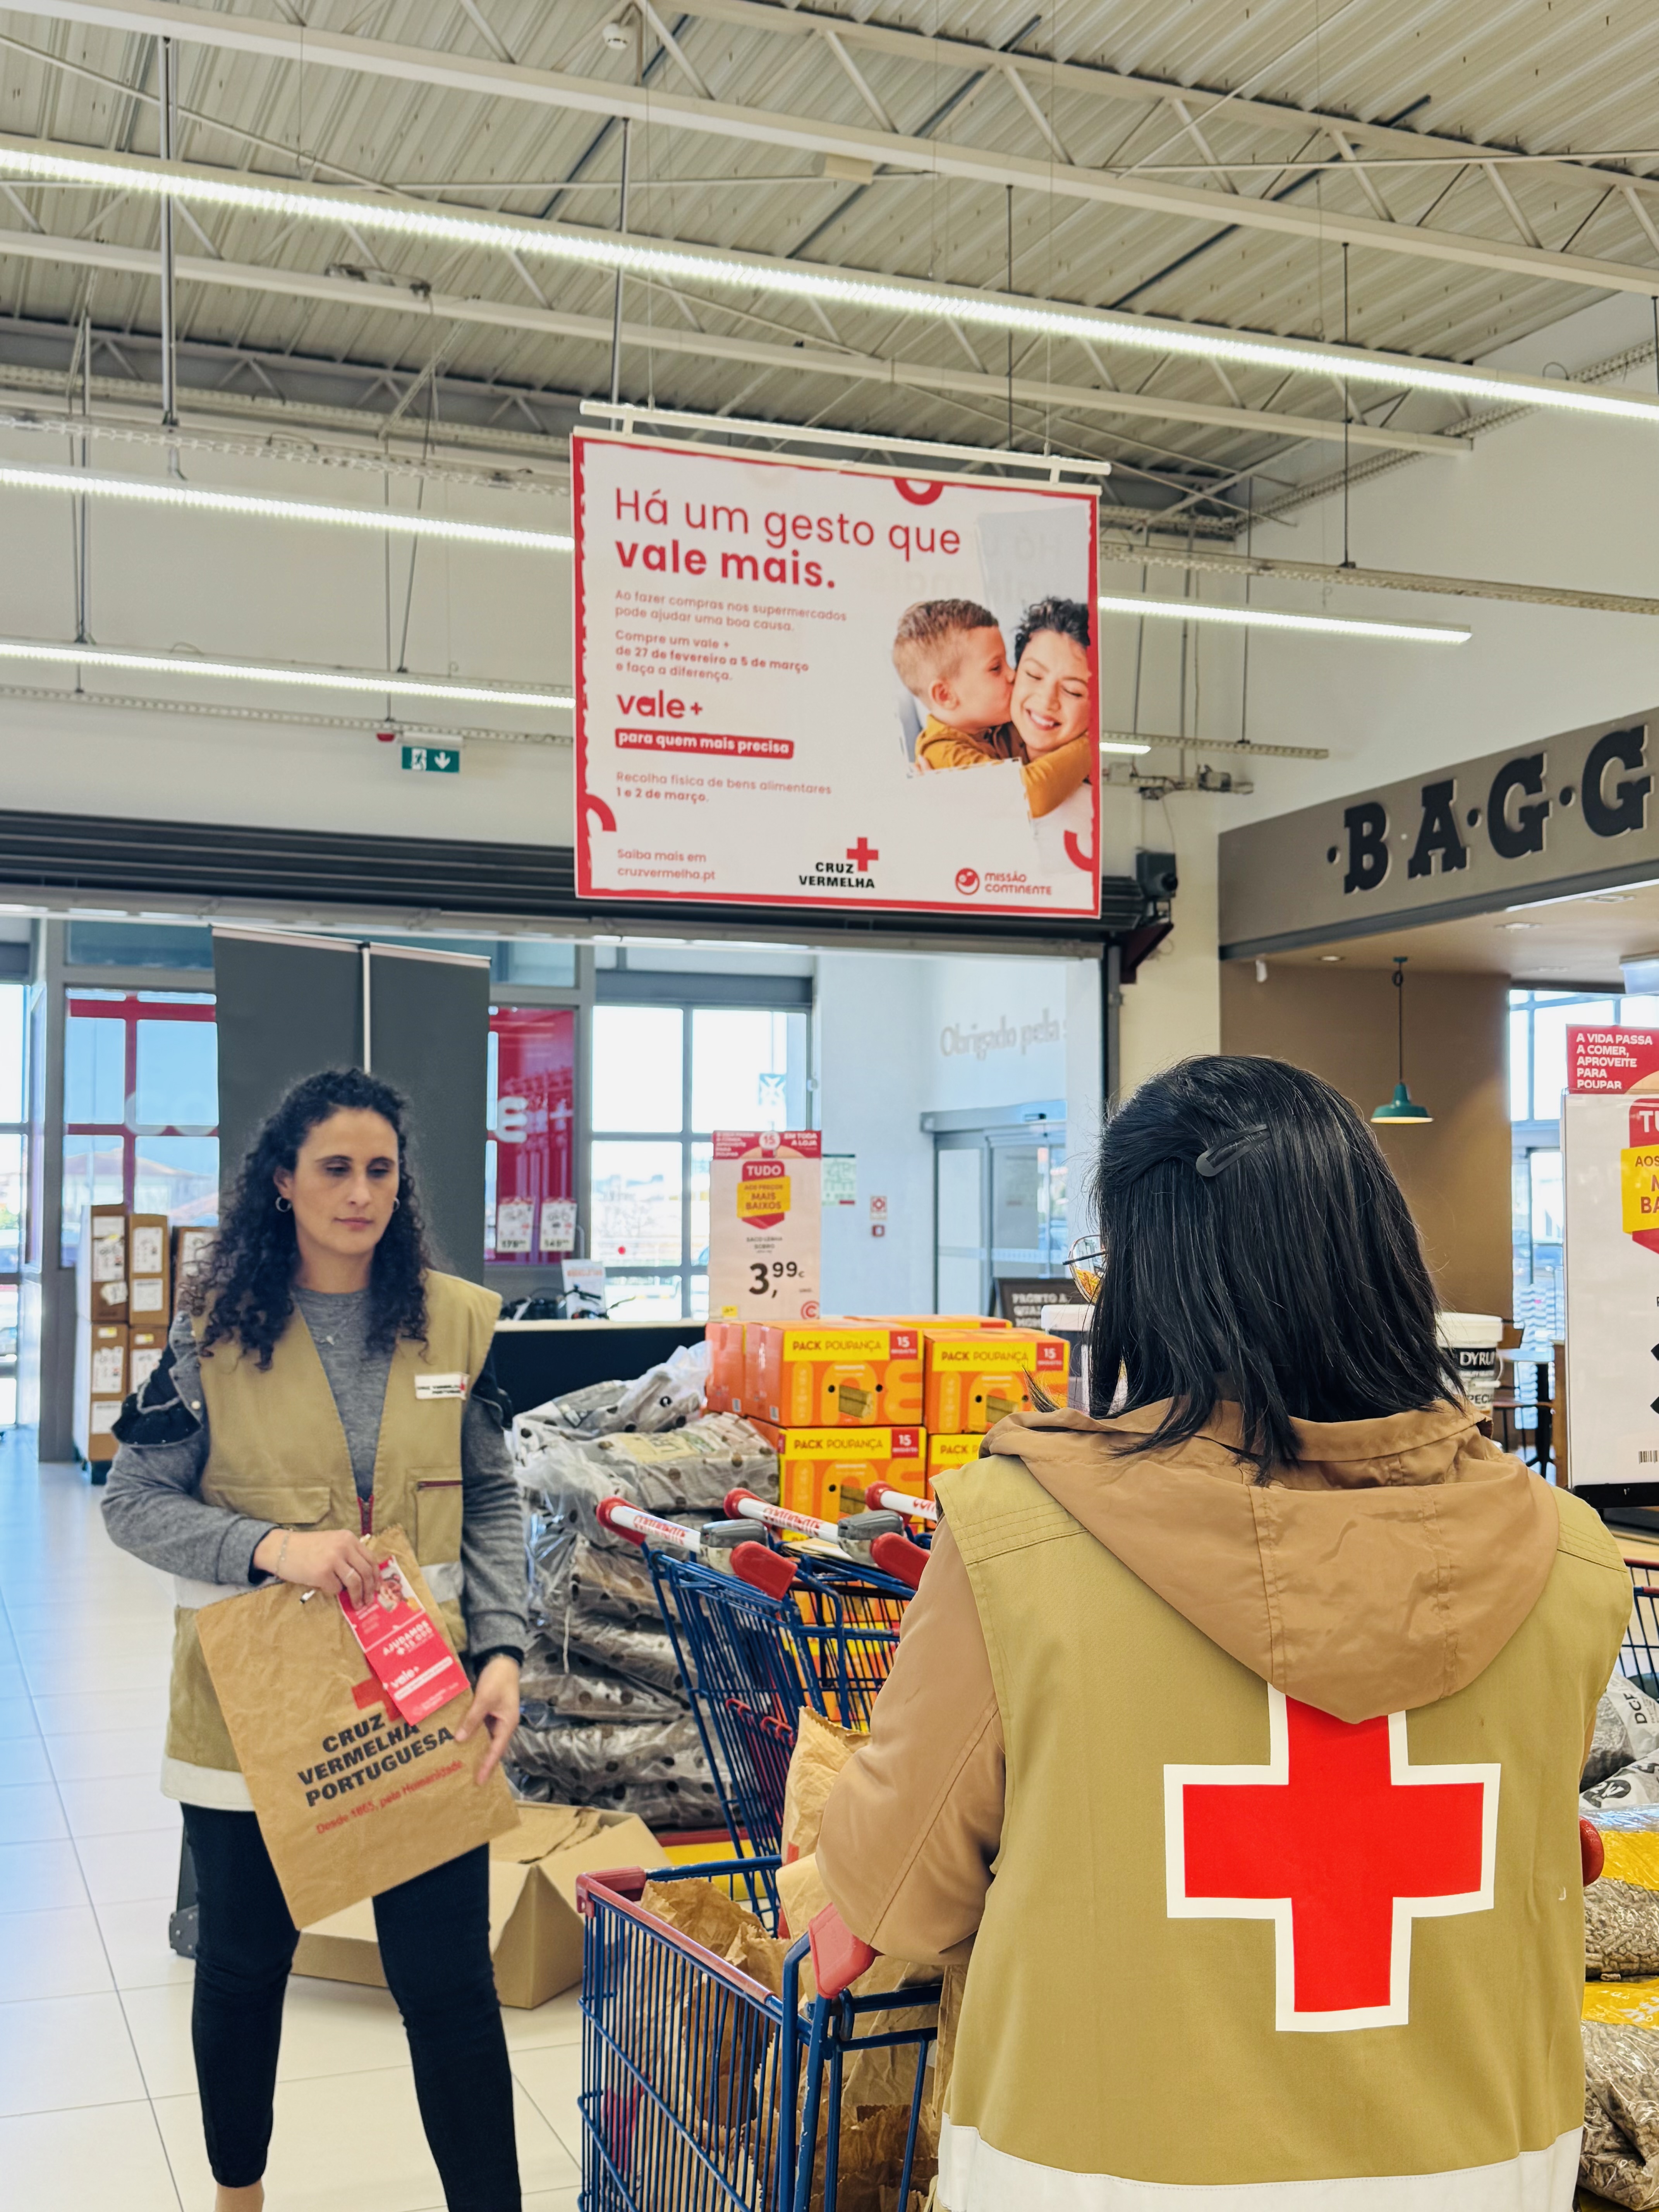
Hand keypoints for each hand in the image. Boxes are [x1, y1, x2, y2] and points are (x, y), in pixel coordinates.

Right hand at [253, 1527, 378, 1606]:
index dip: (376, 1576)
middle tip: (369, 1600)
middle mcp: (343, 1546)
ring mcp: (333, 1560)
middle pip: (366, 1572)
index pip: (370, 1559)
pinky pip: (335, 1589)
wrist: (281, 1549)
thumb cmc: (307, 1548)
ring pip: (355, 1583)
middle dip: (370, 1590)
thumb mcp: (332, 1542)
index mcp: (348, 1538)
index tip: (377, 1587)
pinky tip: (327, 1587)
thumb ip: (348, 1554)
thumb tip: (366, 1577)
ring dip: (357, 1597)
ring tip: (357, 1604)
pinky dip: (334, 1591)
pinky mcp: (322, 1573)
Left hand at [456, 1655, 520, 1785]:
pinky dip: (473, 1735)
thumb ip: (472, 1719)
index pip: (497, 1750)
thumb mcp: (485, 1699)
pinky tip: (461, 1740)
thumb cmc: (497, 1679)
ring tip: (464, 1763)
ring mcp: (497, 1717)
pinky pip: (481, 1728)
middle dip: (483, 1762)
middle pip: (493, 1747)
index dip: (488, 1765)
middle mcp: (504, 1723)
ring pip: (486, 1738)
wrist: (502, 1660)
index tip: (480, 1780)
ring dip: (477, 1749)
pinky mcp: (490, 1711)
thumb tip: (459, 1739)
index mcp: (508, 1723)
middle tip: (470, 1778)